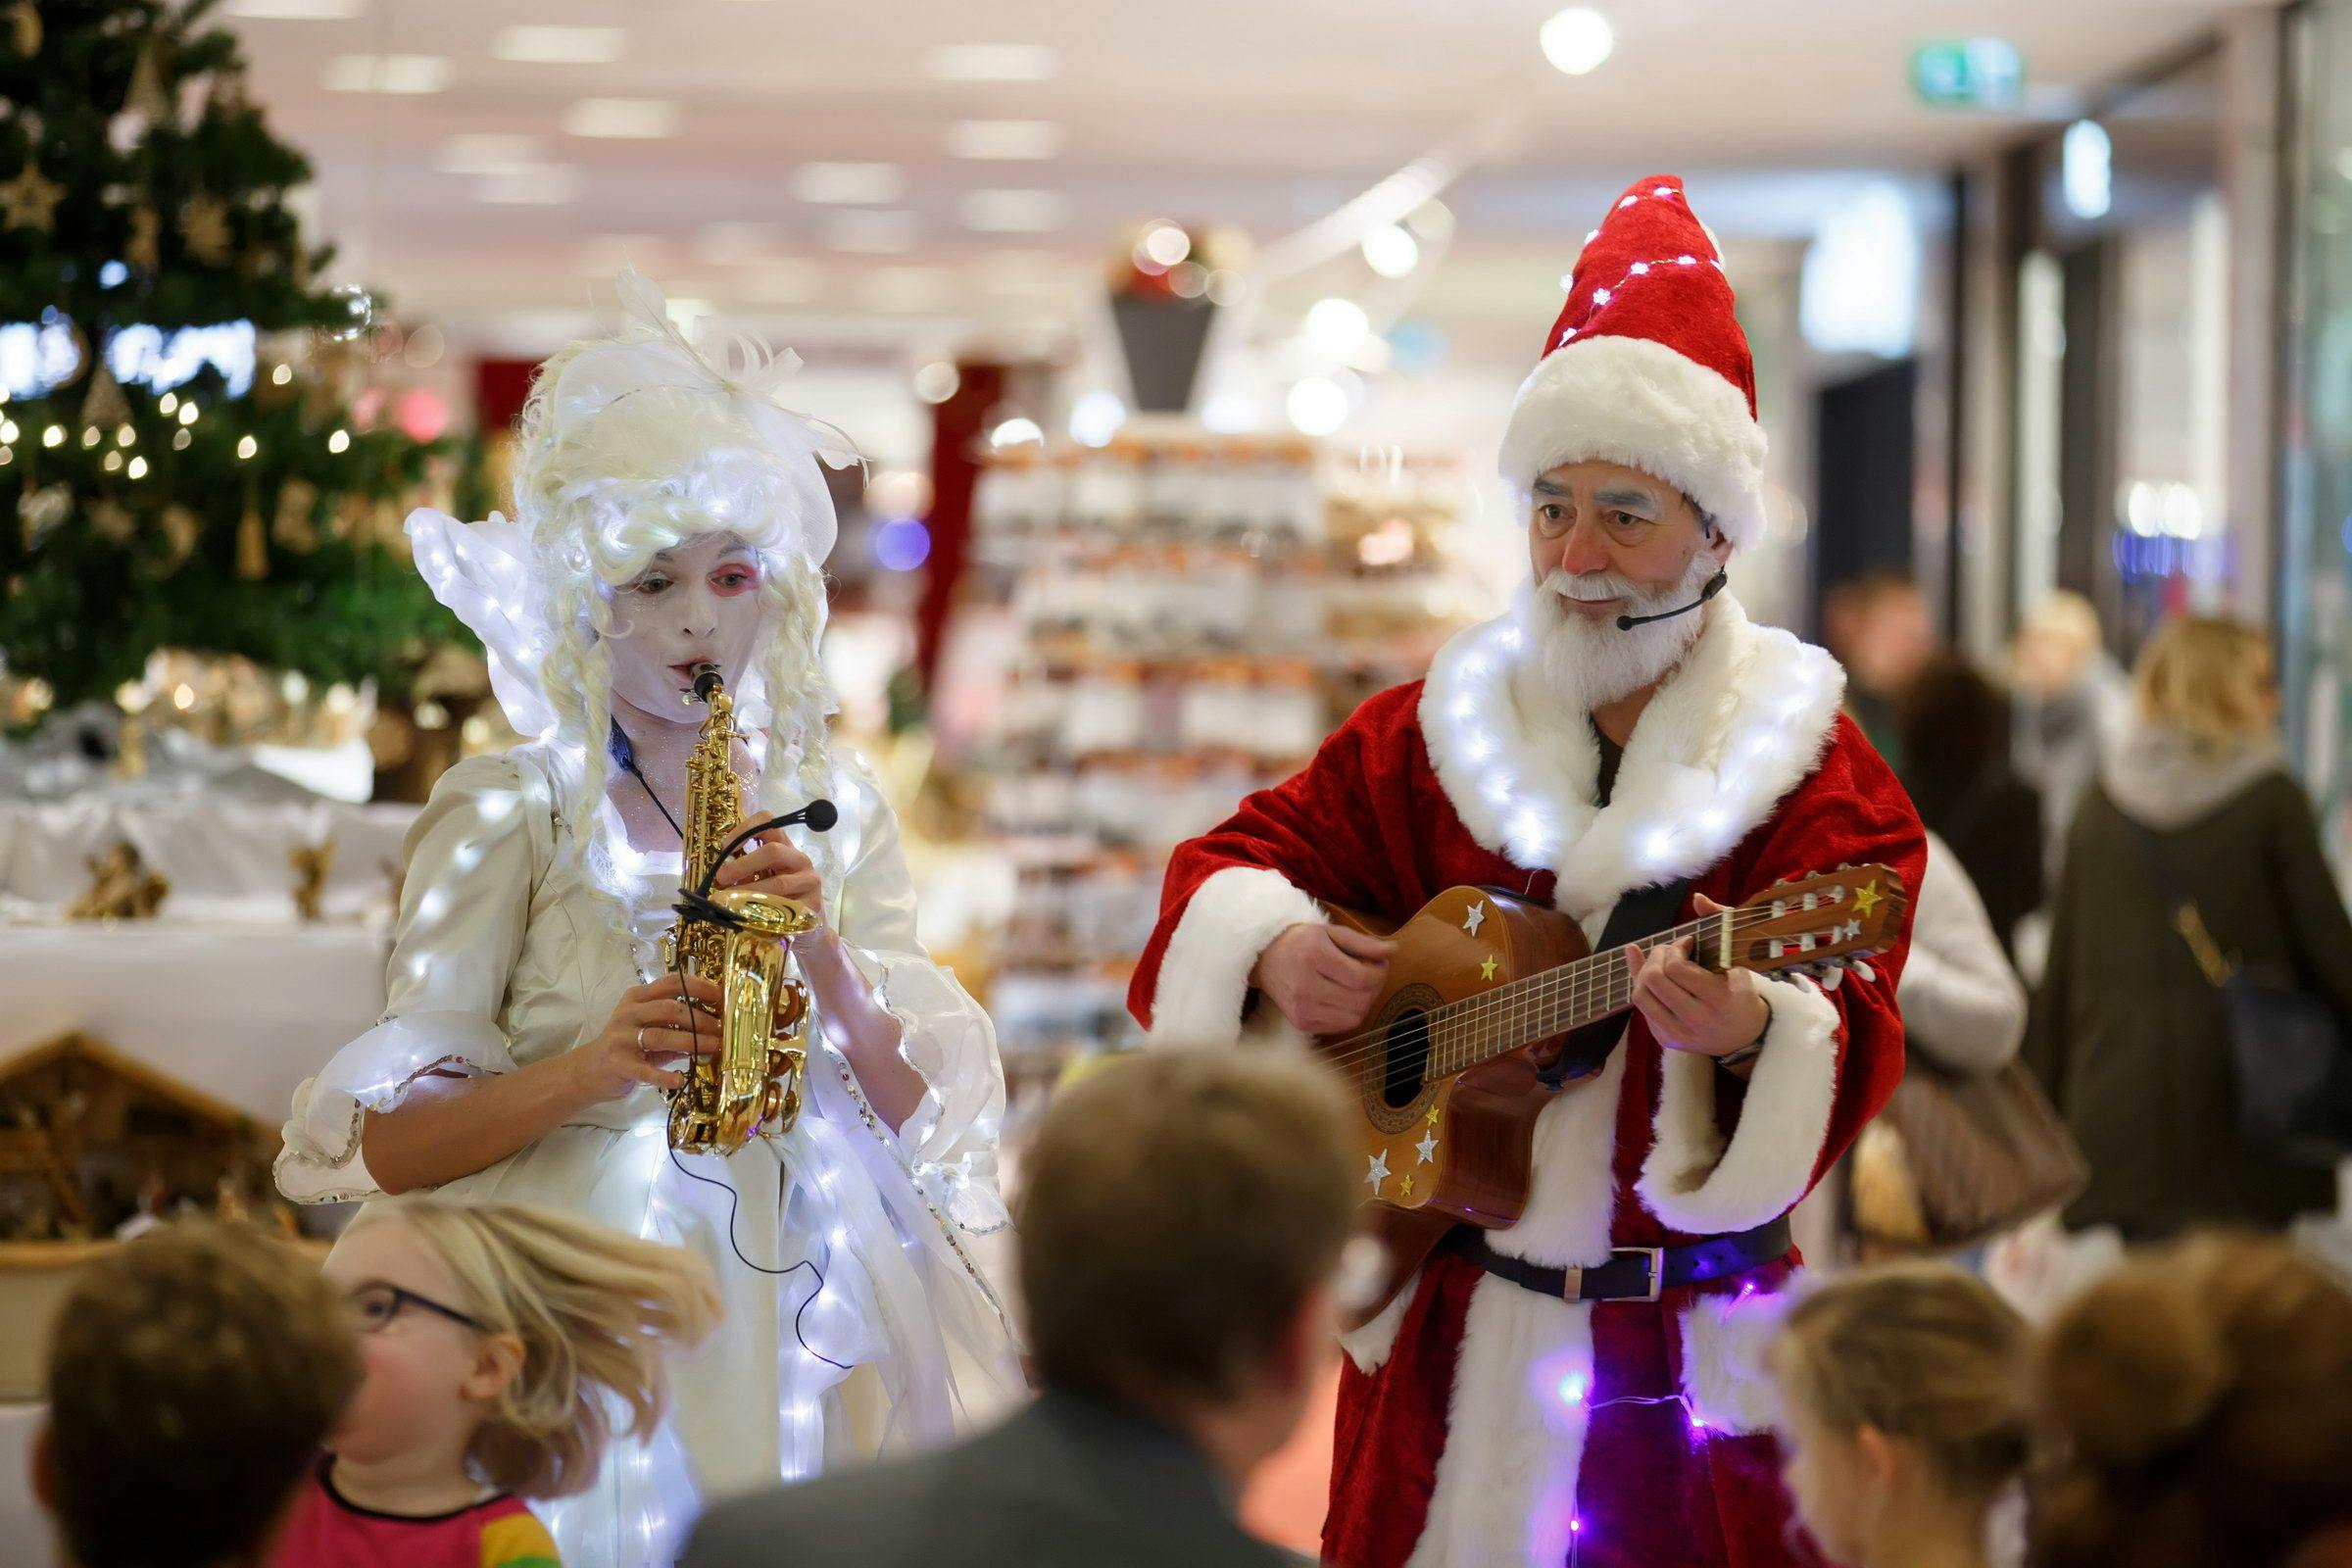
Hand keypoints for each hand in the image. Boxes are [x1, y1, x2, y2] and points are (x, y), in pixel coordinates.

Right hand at [570, 974, 726, 1104]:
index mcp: (637, 997)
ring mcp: (621, 1038)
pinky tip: (680, 1079)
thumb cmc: (628, 1043)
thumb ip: (673, 1021)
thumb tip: (714, 1022)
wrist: (590, 1069)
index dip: (698, 987)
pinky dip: (666, 1075)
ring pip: (661, 1036)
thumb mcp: (647, 1024)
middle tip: (720, 1029)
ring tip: (714, 1047)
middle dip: (699, 1018)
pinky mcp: (619, 1064)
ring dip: (692, 1042)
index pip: (670, 983)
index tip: (719, 995)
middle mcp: (628, 1013)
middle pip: (669, 1009)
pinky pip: (647, 1070)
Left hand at [712, 833, 824, 921]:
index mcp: (785, 847)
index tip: (725, 846)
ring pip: (779, 883)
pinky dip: (766, 911)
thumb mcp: (762, 878)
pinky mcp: (813, 905)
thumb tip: (718, 873)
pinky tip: (752, 916)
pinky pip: (787, 907)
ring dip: (750, 891)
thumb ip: (745, 870)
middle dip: (743, 864)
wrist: (805, 924)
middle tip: (721, 877)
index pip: (769, 822)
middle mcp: (800, 859)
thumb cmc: (777, 896)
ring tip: (731, 900)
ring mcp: (809, 881)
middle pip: (774, 851)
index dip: (745, 829)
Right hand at [1251, 922, 1396, 1035]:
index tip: (1380, 963)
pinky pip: (1342, 1026)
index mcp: (1314, 957)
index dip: (1380, 973)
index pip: (1361, 977)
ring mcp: (1302, 1009)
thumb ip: (1364, 943)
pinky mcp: (1301, 1023)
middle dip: (1375, 987)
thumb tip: (1394, 951)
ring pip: (1354, 1017)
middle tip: (1372, 973)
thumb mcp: (1331, 932)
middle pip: (1360, 1000)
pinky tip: (1344, 997)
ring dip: (1365, 1002)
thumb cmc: (1301, 942)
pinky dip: (1350, 1013)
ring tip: (1359, 986)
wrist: (1266, 960)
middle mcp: (1305, 986)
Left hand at [1624, 895, 1768, 1057]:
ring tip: (1661, 964)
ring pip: (1640, 995)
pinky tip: (1657, 978)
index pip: (1678, 969)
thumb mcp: (1737, 957)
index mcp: (1719, 1000)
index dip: (1676, 948)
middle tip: (1669, 951)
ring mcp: (1680, 1034)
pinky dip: (1644, 986)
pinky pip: (1642, 1007)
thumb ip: (1719, 922)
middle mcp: (1698, 1020)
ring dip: (1645, 971)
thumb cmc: (1739, 990)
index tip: (1687, 943)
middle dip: (1657, 956)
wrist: (1744, 1033)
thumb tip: (1697, 898)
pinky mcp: (1666, 1040)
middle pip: (1654, 980)